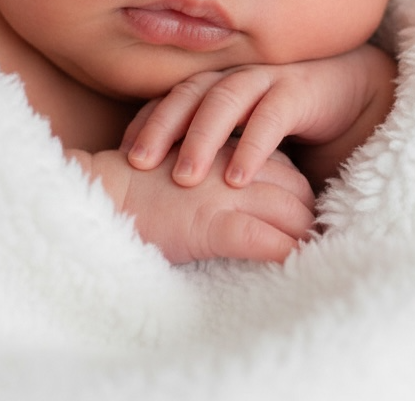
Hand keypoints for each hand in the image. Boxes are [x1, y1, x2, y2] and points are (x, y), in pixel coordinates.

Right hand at [79, 145, 314, 263]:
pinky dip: (285, 254)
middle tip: (315, 239)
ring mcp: (225, 194)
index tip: (300, 213)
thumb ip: (211, 166)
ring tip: (313, 256)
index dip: (295, 191)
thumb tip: (232, 188)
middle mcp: (232, 165)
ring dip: (305, 236)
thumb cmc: (133, 183)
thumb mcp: (181, 161)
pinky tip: (295, 266)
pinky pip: (264, 240)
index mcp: (225, 146)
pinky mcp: (213, 224)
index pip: (282, 166)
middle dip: (309, 214)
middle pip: (294, 187)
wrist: (99, 191)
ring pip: (288, 212)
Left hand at [122, 46, 395, 189]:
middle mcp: (235, 78)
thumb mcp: (243, 136)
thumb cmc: (289, 122)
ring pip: (223, 101)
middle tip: (136, 163)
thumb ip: (213, 148)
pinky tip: (237, 178)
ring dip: (201, 138)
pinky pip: (270, 116)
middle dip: (160, 127)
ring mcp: (267, 80)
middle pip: (187, 95)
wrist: (351, 95)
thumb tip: (160, 185)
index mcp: (216, 86)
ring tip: (184, 178)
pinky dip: (252, 146)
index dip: (144, 122)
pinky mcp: (299, 91)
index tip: (119, 158)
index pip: (169, 99)